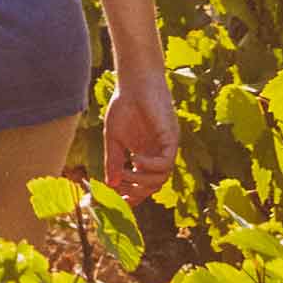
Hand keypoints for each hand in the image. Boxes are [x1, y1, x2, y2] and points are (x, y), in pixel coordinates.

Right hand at [102, 70, 178, 201]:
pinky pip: (165, 162)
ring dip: (142, 181)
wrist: (134, 82)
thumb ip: (113, 160)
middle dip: (137, 192)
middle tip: (120, 191)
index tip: (118, 200)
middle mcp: (159, 154)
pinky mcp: (171, 138)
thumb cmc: (124, 106)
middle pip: (153, 185)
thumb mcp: (113, 137)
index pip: (143, 183)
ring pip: (161, 177)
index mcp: (145, 156)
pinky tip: (134, 158)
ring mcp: (166, 148)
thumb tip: (111, 184)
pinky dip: (149, 165)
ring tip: (125, 174)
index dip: (132, 194)